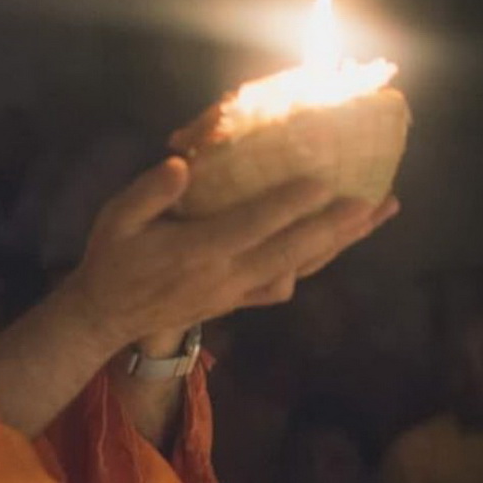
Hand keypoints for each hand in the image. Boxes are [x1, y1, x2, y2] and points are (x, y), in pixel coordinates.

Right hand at [63, 156, 398, 352]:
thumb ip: (148, 193)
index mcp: (198, 251)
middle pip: (292, 251)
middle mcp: (226, 275)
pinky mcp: (237, 302)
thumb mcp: (116, 219)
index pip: (254, 225)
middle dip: (337, 226)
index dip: (291, 204)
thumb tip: (182, 166)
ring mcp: (236, 292)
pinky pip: (282, 286)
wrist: (106, 317)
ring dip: (338, 245)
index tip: (325, 179)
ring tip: (374, 217)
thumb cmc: (112, 260)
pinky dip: (311, 267)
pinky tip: (330, 251)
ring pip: (297, 269)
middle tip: (376, 200)